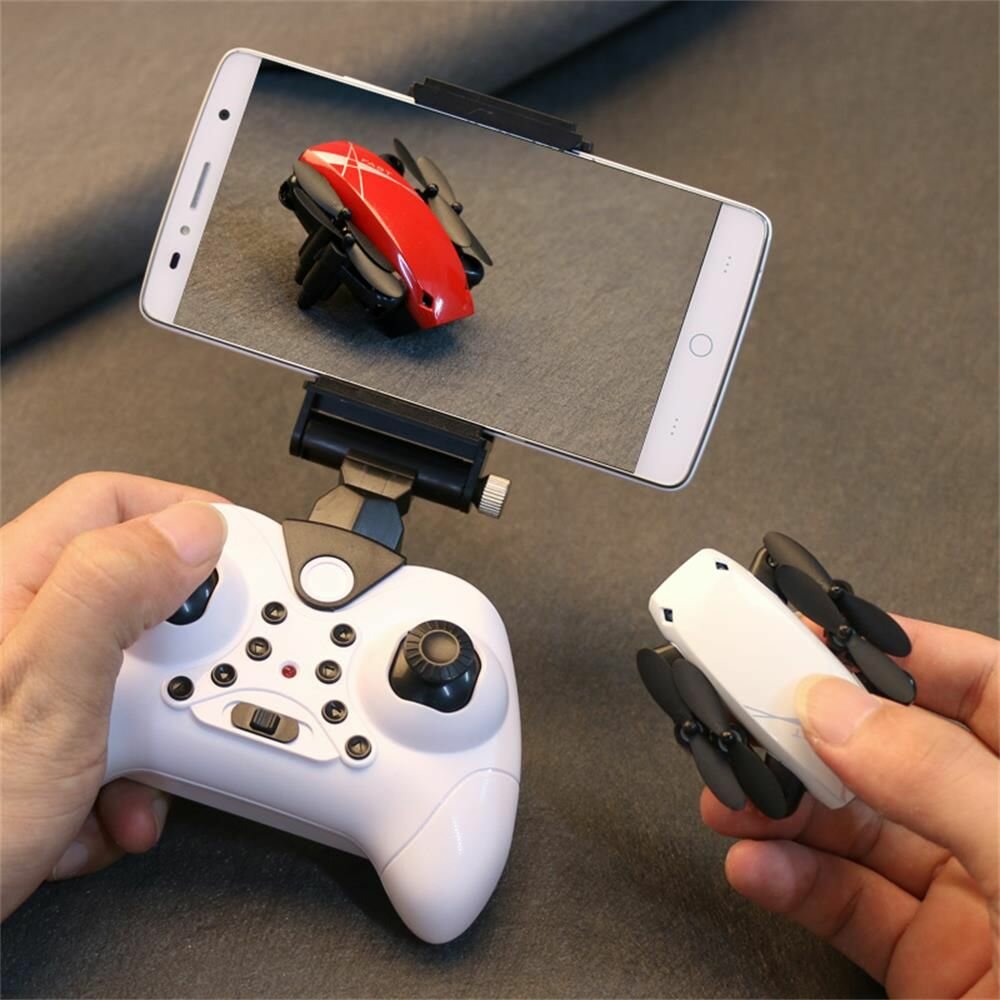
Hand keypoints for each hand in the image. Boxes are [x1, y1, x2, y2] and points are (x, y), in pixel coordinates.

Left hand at [1, 472, 227, 917]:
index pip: (115, 503)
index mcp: (10, 586)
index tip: (245, 562)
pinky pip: (112, 735)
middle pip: (139, 596)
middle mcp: (17, 629)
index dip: (187, 517)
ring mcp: (29, 688)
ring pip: (133, 679)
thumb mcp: (44, 699)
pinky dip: (126, 780)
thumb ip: (111, 594)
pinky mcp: (37, 742)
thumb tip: (190, 530)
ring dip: (158, 739)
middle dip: (183, 659)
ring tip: (135, 779)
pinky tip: (98, 814)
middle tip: (198, 691)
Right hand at [702, 616, 997, 996]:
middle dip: (811, 734)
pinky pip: (845, 908)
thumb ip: (943, 781)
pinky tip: (756, 867)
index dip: (892, 650)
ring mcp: (973, 899)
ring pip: (857, 828)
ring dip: (783, 809)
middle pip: (895, 752)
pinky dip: (790, 883)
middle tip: (743, 716)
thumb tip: (842, 711)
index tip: (810, 635)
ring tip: (731, 798)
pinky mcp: (930, 965)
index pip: (982, 685)